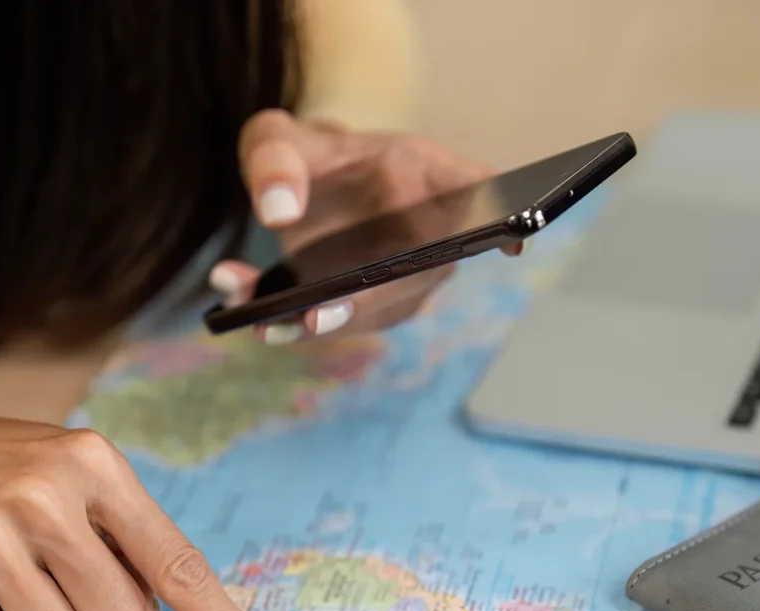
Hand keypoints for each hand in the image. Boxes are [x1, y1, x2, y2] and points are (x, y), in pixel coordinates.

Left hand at [208, 109, 524, 343]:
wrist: (298, 191)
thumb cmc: (306, 158)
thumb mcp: (278, 138)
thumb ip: (273, 159)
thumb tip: (277, 211)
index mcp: (428, 175)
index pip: (479, 190)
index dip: (502, 217)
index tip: (513, 240)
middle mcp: (431, 232)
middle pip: (422, 271)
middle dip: (371, 300)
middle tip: (317, 316)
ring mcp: (405, 276)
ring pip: (379, 311)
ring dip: (320, 320)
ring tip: (262, 317)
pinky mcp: (370, 307)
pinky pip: (339, 322)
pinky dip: (288, 321)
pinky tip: (246, 310)